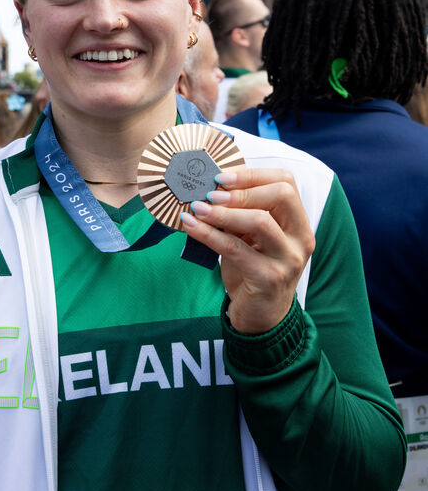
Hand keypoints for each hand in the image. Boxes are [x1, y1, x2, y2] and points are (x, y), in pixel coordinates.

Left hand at [180, 168, 314, 333]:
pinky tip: (190, 225)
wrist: (261, 316)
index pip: (286, 182)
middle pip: (281, 195)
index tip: (221, 175)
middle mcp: (300, 238)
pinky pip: (235, 249)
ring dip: (223, 211)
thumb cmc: (253, 268)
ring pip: (260, 220)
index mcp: (298, 222)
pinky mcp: (268, 278)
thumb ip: (241, 212)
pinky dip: (208, 234)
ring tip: (198, 207)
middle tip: (212, 192)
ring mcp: (287, 259)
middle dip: (242, 190)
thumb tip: (209, 185)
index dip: (253, 174)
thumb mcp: (251, 236)